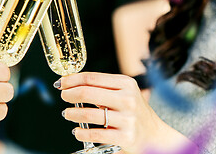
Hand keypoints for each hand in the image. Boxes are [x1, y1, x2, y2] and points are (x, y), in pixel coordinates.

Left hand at [58, 72, 195, 152]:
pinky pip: (95, 134)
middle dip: (69, 94)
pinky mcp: (125, 137)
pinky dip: (81, 132)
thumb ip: (102, 86)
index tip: (62, 82)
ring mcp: (127, 119)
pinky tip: (77, 130)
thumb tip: (71, 82)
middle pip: (87, 92)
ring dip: (72, 113)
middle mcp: (127, 99)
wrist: (153, 134)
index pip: (92, 77)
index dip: (72, 79)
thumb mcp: (123, 92)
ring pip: (89, 114)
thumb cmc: (132, 110)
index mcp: (125, 83)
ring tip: (67, 113)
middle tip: (63, 96)